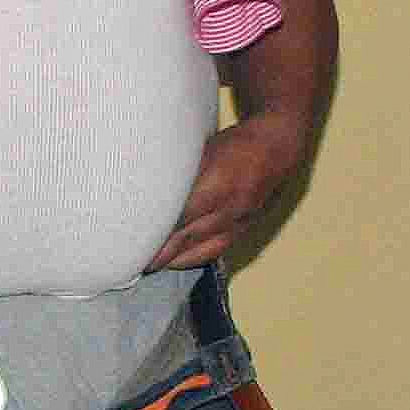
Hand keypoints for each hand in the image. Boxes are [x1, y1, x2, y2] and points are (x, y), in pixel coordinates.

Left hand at [147, 112, 306, 272]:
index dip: (155, 228)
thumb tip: (148, 187)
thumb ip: (180, 171)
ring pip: (201, 248)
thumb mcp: (204, 149)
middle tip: (132, 260)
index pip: (179, 214)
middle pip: (187, 236)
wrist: (278, 148)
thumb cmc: (235, 143)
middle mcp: (229, 206)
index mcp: (217, 182)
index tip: (132, 236)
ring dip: (173, 260)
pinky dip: (194, 258)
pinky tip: (176, 262)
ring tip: (149, 266)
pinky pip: (217, 250)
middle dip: (159, 251)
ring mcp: (239, 221)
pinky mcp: (245, 229)